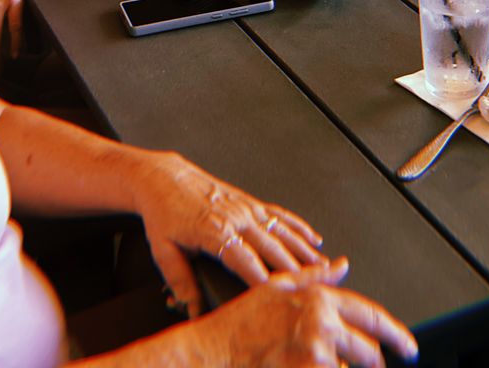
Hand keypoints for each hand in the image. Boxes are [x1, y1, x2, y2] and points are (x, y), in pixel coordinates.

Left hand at [135, 153, 324, 300]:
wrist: (166, 179)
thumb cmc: (164, 214)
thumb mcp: (163, 250)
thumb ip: (181, 280)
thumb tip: (193, 308)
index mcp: (214, 230)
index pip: (243, 259)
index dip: (262, 277)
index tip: (278, 293)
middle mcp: (236, 217)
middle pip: (272, 246)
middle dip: (296, 267)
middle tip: (316, 283)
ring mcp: (247, 208)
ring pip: (283, 230)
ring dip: (305, 249)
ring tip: (325, 265)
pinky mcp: (251, 202)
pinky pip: (281, 214)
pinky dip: (300, 226)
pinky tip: (314, 238)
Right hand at [177, 260, 417, 366]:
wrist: (213, 352)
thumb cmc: (238, 323)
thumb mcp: (278, 288)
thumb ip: (314, 276)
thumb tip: (340, 265)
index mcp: (319, 299)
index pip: (371, 315)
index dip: (395, 332)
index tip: (406, 344)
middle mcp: (322, 325)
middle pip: (368, 350)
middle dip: (373, 361)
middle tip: (374, 365)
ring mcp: (315, 354)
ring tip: (316, 363)